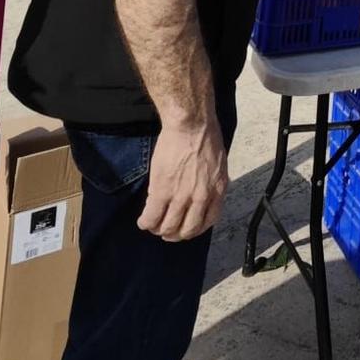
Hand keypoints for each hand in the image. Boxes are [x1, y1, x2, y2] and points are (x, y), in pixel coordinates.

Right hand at [139, 115, 227, 241]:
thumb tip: (201, 196)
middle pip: (187, 230)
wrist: (192, 125)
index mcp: (217, 191)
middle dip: (176, 234)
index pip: (207, 222)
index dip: (194, 229)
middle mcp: (201, 198)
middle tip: (167, 232)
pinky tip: (142, 221)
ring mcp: (182, 196)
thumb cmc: (205, 137)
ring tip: (153, 225)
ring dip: (159, 230)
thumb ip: (210, 183)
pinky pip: (152, 216)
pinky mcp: (163, 191)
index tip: (186, 228)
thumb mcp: (217, 165)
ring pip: (169, 227)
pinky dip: (146, 222)